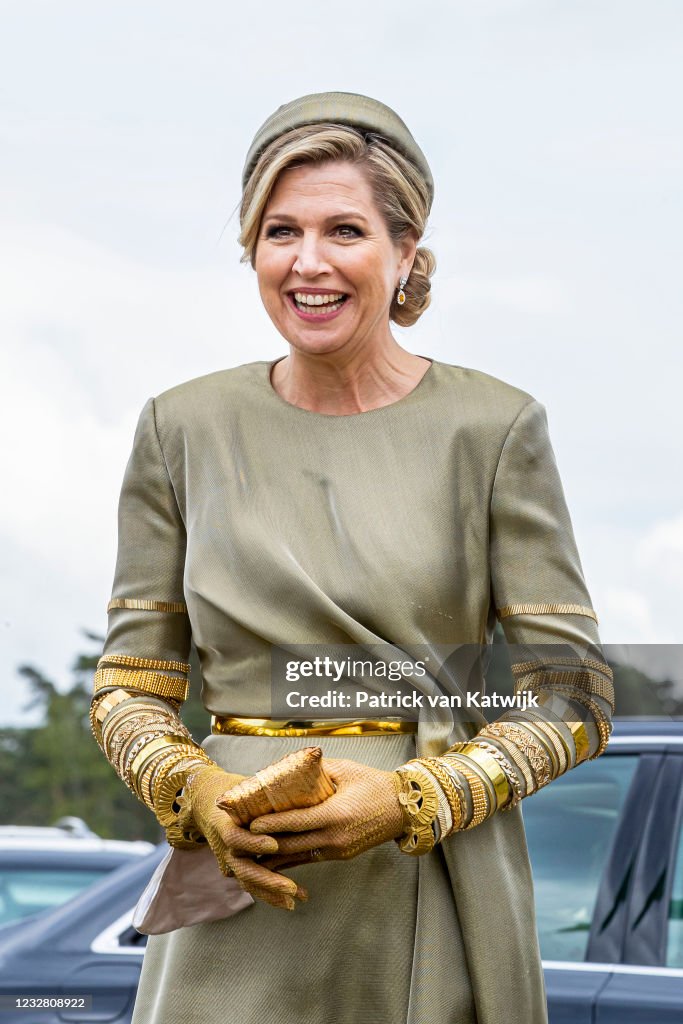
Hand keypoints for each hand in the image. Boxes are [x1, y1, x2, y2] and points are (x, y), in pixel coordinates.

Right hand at [177, 765, 307, 910]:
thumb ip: (265, 789)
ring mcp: (228, 859)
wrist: (204, 800)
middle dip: (268, 880)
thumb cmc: (232, 789)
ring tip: (297, 899)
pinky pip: (251, 883)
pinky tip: (290, 901)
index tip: (274, 844)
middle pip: (243, 868)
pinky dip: (269, 894)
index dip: (254, 841)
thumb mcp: (245, 786)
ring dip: (272, 893)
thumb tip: (299, 772)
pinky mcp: (234, 867)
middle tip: (292, 888)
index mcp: (225, 823)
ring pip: (248, 881)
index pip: (236, 836)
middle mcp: (225, 846)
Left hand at [250, 759, 403, 868]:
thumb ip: (316, 770)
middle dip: (265, 843)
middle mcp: (335, 837)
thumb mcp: (345, 770)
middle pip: (292, 845)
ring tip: (251, 852)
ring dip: (275, 855)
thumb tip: (289, 767)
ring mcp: (338, 849)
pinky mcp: (340, 855)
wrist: (403, 808)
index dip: (270, 824)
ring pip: (298, 857)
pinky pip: (310, 859)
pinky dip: (291, 859)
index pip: (295, 822)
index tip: (249, 823)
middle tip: (242, 838)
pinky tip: (274, 858)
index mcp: (335, 814)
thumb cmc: (373, 784)